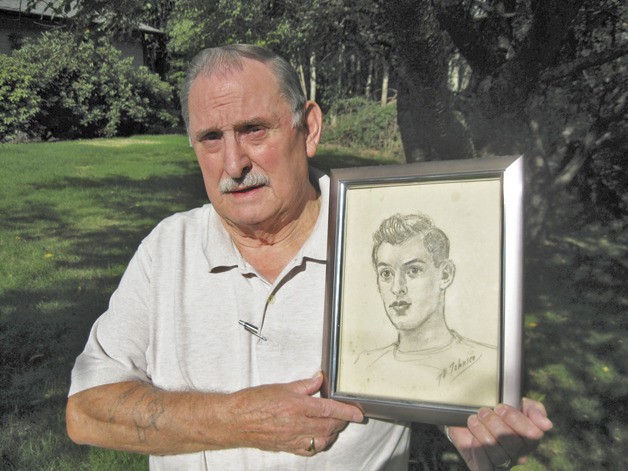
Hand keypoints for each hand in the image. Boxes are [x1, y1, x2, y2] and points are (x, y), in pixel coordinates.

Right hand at [225, 372, 363, 455]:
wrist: (234, 420)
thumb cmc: (253, 402)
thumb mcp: (281, 387)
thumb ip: (304, 385)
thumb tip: (319, 379)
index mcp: (297, 406)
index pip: (329, 409)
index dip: (346, 411)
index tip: (358, 413)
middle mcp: (297, 424)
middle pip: (329, 426)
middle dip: (341, 422)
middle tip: (347, 416)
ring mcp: (292, 438)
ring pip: (322, 440)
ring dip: (332, 434)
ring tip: (334, 425)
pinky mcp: (287, 447)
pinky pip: (309, 450)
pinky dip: (318, 444)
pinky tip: (318, 438)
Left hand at [446, 398, 552, 469]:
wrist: (467, 419)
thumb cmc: (496, 410)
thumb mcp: (516, 402)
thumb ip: (534, 409)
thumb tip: (547, 425)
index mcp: (529, 438)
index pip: (533, 435)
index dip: (517, 421)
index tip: (501, 407)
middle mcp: (519, 454)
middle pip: (513, 444)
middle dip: (496, 424)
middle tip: (483, 411)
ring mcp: (503, 463)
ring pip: (498, 453)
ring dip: (483, 433)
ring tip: (473, 420)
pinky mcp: (485, 469)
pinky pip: (485, 466)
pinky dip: (477, 449)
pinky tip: (472, 437)